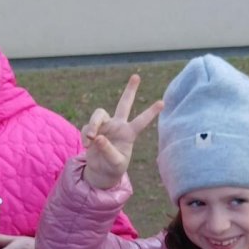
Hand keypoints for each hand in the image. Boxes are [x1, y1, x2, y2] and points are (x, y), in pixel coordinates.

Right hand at [81, 73, 163, 189]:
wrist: (101, 172)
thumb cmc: (113, 168)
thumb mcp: (115, 163)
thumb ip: (108, 150)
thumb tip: (98, 137)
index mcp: (129, 134)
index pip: (141, 121)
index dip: (150, 112)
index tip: (163, 103)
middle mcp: (118, 126)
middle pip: (124, 104)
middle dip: (130, 90)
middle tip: (136, 76)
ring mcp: (106, 126)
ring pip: (99, 113)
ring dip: (93, 124)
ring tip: (92, 138)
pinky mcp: (93, 129)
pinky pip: (87, 128)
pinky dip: (86, 136)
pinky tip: (88, 146)